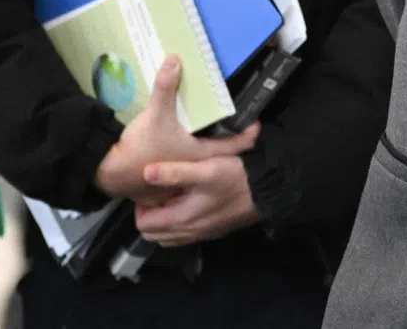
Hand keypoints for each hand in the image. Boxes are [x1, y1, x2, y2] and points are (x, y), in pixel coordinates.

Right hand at [94, 55, 259, 205]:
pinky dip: (191, 142)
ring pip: (204, 152)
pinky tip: (184, 128)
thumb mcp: (155, 114)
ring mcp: (183, 168)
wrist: (114, 171)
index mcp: (201, 152)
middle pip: (222, 148)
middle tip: (233, 112)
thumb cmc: (142, 148)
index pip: (236, 145)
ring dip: (209, 137)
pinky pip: (187, 155)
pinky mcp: (169, 168)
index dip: (249, 133)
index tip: (257, 120)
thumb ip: (166, 87)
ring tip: (210, 116)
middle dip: (229, 132)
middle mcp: (196, 163)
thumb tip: (175, 59)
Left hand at [134, 155, 260, 246]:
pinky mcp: (211, 231)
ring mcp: (201, 234)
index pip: (144, 225)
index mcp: (183, 219)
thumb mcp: (203, 169)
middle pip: (153, 234)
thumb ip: (174, 172)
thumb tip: (145, 172)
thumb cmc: (233, 177)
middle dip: (149, 214)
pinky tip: (186, 200)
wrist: (265, 191)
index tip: (148, 187)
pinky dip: (177, 222)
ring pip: (168, 236)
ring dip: (163, 219)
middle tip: (157, 190)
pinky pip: (183, 234)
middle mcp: (189, 232)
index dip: (140, 206)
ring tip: (170, 194)